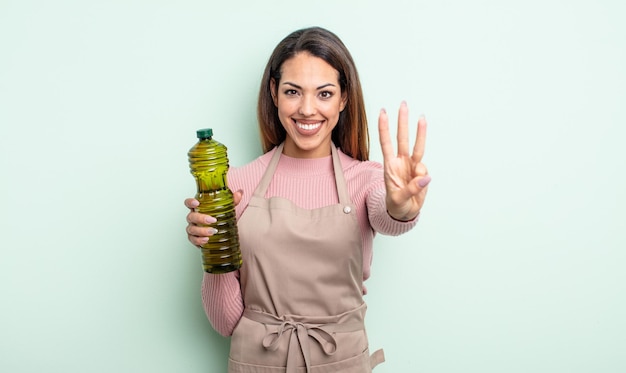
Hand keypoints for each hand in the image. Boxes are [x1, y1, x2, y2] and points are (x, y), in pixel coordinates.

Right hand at [184, 190, 243, 246]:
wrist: (219, 230)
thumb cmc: (218, 217)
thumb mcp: (226, 207)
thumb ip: (232, 200)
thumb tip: (240, 192)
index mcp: (198, 208)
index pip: (189, 203)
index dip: (190, 202)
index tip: (197, 203)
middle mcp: (193, 218)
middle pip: (191, 217)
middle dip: (201, 218)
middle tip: (212, 220)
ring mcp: (193, 228)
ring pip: (191, 229)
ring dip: (201, 231)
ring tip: (212, 232)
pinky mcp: (194, 238)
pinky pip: (193, 239)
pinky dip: (198, 241)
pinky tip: (206, 240)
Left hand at [378, 101, 429, 220]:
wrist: (404, 213)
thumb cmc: (396, 204)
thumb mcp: (399, 200)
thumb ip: (411, 189)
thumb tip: (424, 177)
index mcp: (390, 166)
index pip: (386, 143)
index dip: (384, 129)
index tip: (382, 113)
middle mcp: (401, 162)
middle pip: (402, 138)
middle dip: (402, 121)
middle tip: (403, 104)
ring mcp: (412, 166)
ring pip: (417, 146)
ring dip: (420, 132)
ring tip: (421, 117)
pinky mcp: (421, 173)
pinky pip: (425, 171)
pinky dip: (423, 178)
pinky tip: (419, 187)